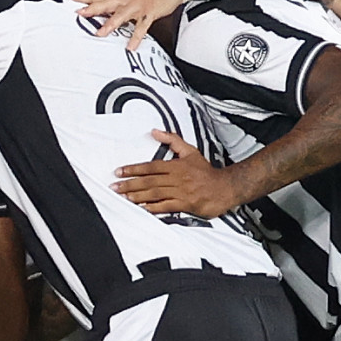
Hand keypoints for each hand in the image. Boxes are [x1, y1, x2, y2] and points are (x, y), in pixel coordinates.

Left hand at [69, 0, 184, 49]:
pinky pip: (141, 27)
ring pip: (121, 15)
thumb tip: (96, 9)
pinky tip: (130, 46)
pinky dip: (136, 37)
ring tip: (100, 33)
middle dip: (92, 9)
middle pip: (105, 4)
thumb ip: (112, 3)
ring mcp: (136, 6)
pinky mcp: (149, 12)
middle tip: (79, 13)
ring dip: (110, 24)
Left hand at [112, 131, 242, 217]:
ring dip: (138, 196)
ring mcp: (181, 192)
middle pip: (149, 181)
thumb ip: (172, 140)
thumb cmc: (207, 172)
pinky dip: (153, 208)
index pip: (150, 166)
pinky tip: (142, 209)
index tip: (119, 172)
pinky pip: (166, 206)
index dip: (133, 169)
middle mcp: (177, 178)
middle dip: (130, 184)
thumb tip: (154, 131)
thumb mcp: (190, 151)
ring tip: (124, 197)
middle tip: (115, 187)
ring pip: (155, 193)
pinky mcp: (186, 204)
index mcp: (176, 166)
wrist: (225, 187)